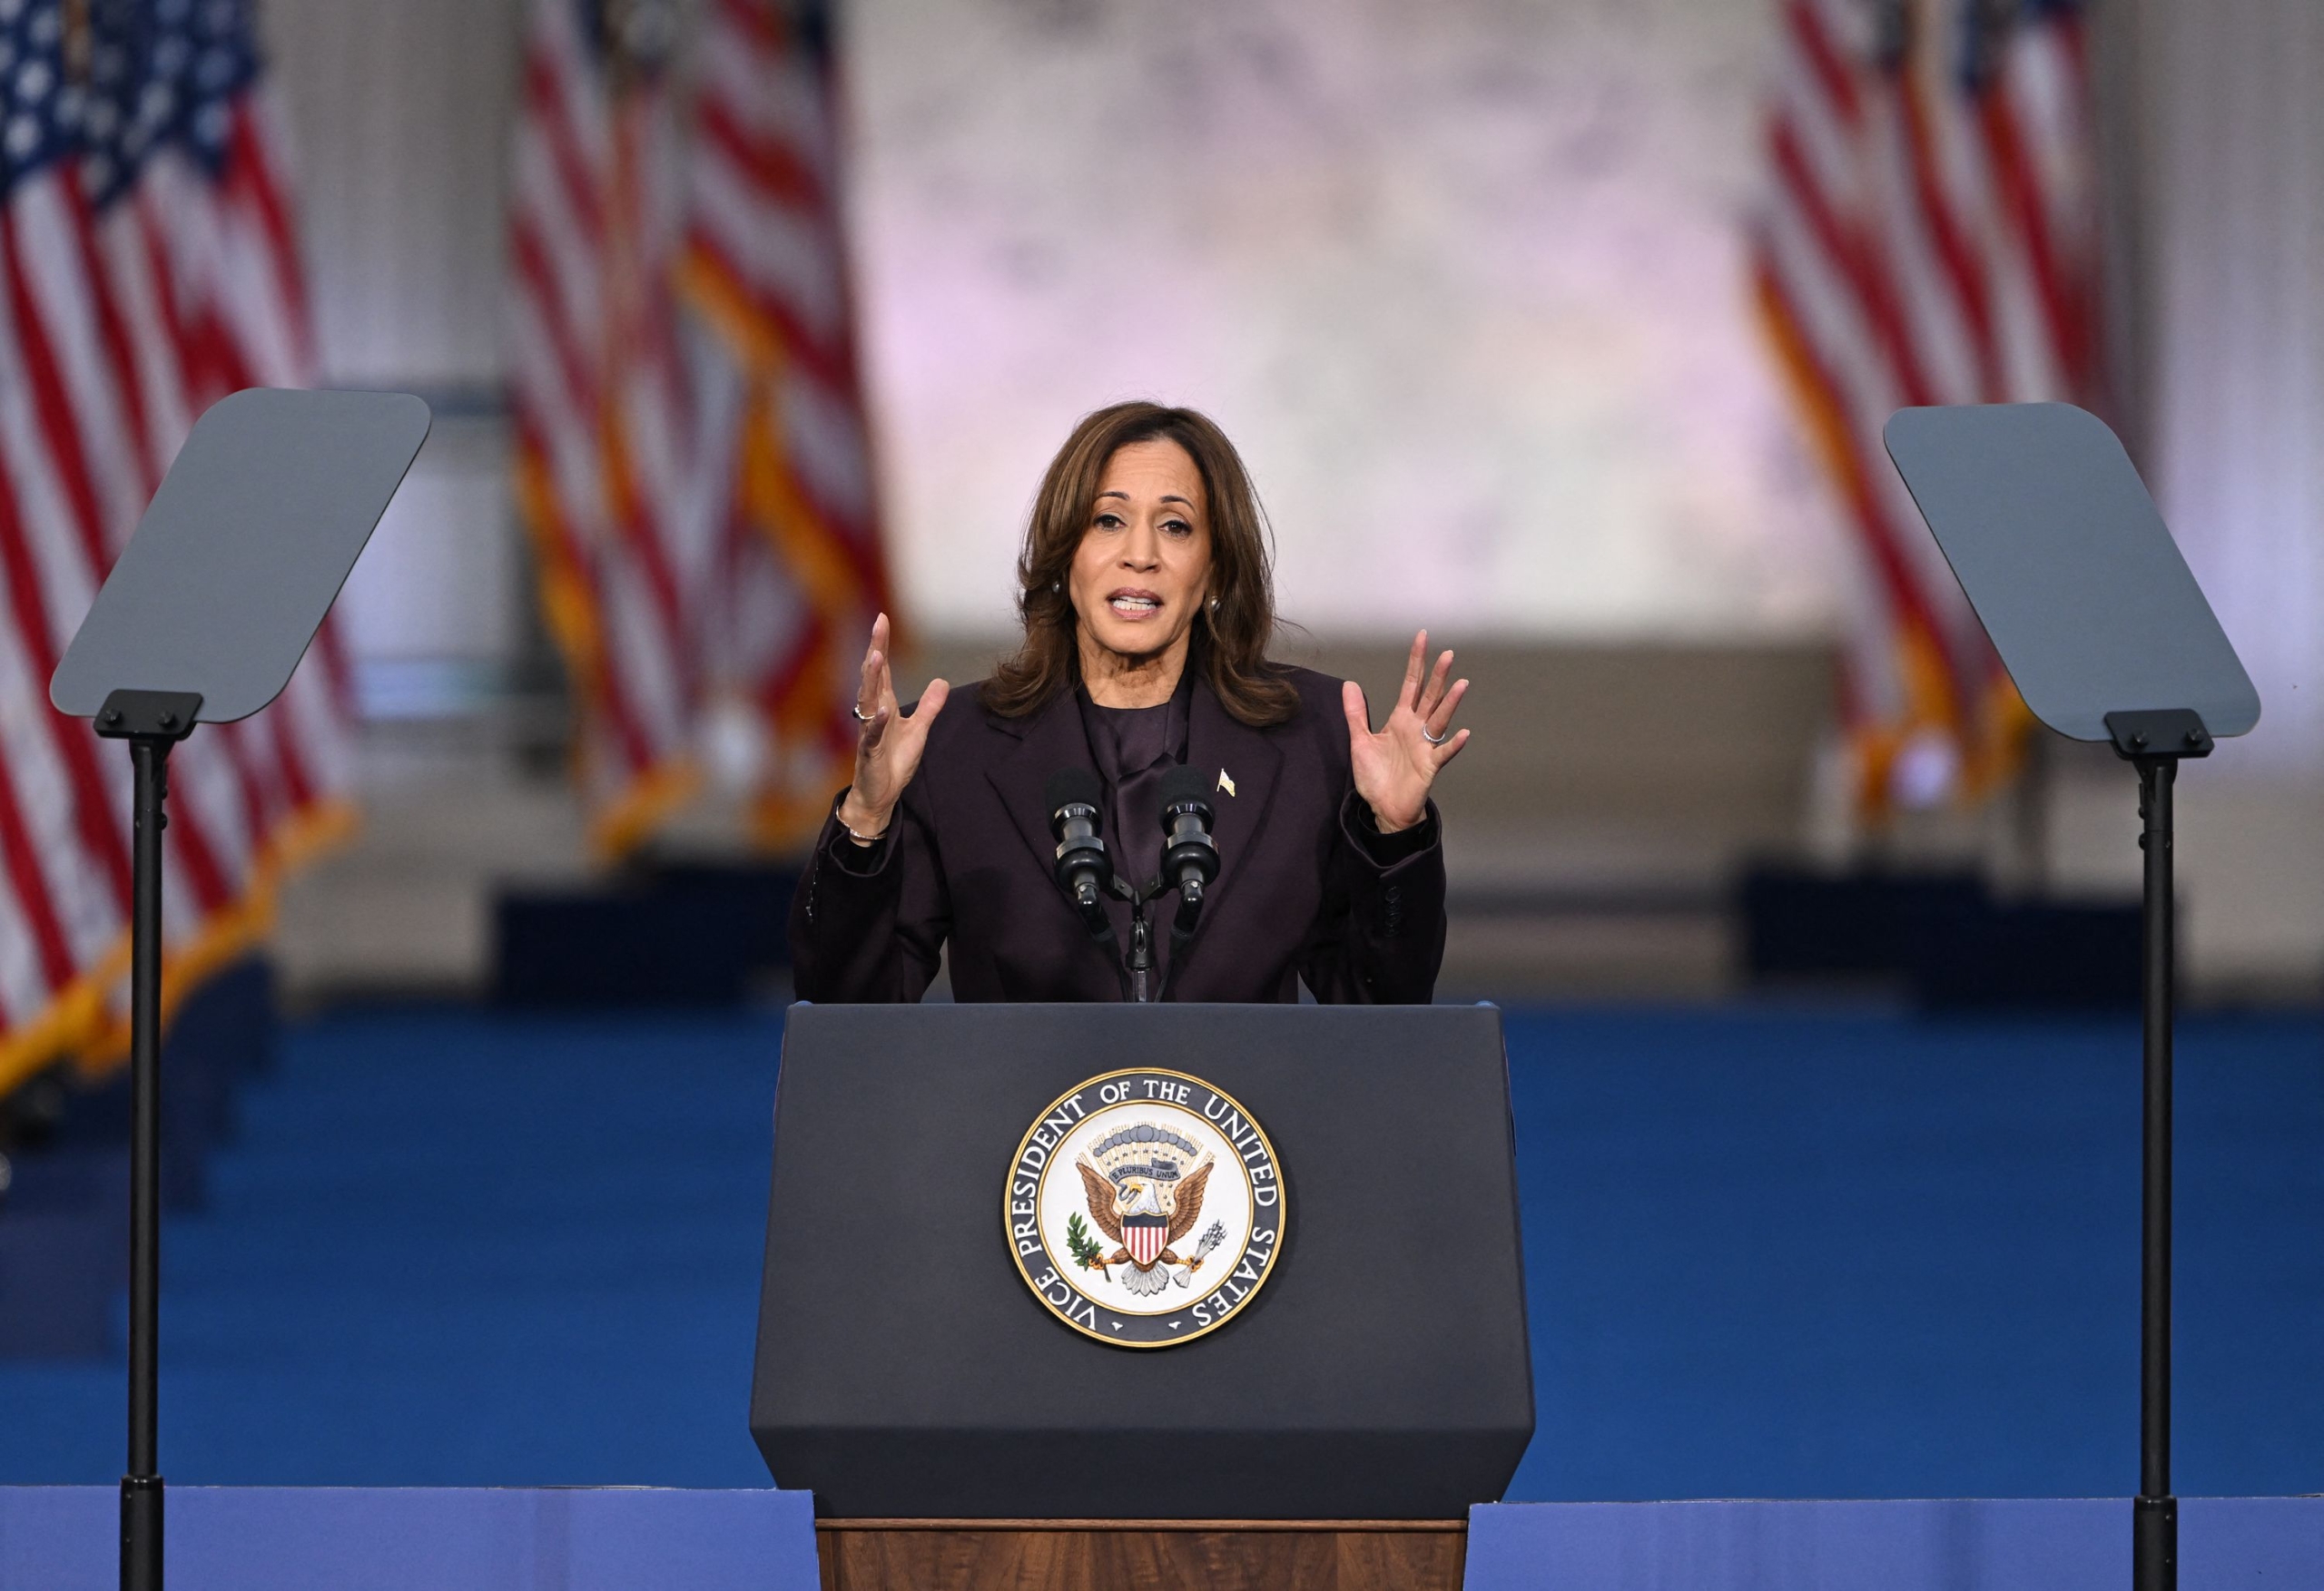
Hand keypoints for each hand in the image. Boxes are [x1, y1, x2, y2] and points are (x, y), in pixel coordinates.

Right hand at [836, 613, 948, 839]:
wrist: (880, 795)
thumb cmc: (894, 762)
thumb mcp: (919, 731)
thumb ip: (929, 707)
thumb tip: (942, 681)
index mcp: (884, 705)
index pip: (883, 670)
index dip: (882, 644)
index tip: (882, 619)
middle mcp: (873, 713)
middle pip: (873, 676)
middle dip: (876, 649)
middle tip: (878, 624)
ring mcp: (869, 731)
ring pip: (868, 700)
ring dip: (872, 679)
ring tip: (877, 656)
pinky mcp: (870, 752)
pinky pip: (873, 735)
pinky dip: (878, 722)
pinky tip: (883, 710)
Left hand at [1341, 629, 1468, 833]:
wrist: (1383, 808)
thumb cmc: (1376, 776)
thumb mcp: (1360, 741)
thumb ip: (1356, 713)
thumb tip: (1350, 684)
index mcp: (1400, 720)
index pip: (1411, 685)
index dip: (1416, 662)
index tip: (1423, 639)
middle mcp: (1416, 729)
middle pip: (1429, 697)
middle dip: (1437, 676)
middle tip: (1447, 654)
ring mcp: (1425, 746)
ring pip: (1439, 719)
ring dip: (1450, 703)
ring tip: (1461, 684)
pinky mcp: (1428, 766)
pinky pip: (1443, 753)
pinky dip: (1453, 744)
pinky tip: (1463, 733)